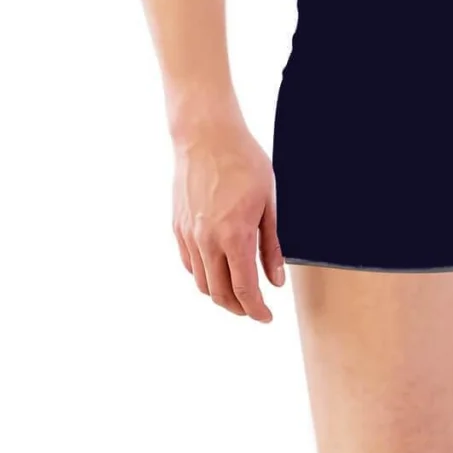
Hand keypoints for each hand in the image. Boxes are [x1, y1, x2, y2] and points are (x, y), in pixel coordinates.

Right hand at [171, 117, 285, 320]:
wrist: (206, 135)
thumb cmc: (243, 161)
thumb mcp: (269, 201)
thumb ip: (271, 245)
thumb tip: (275, 280)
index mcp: (234, 236)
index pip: (244, 290)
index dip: (256, 309)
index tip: (266, 317)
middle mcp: (206, 241)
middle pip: (219, 293)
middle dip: (238, 307)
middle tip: (254, 308)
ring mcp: (188, 235)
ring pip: (201, 283)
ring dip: (219, 295)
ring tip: (237, 292)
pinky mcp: (177, 226)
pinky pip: (189, 264)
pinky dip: (203, 275)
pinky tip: (217, 269)